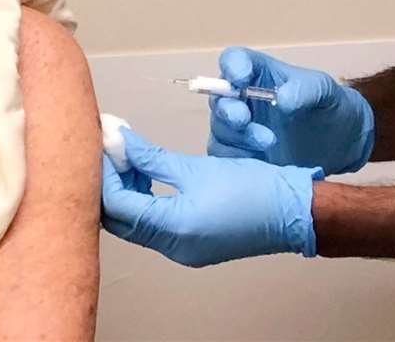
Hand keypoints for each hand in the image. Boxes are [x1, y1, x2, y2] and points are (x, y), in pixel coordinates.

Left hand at [101, 129, 320, 266]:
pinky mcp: (191, 247)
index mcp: (173, 229)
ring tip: (128, 158)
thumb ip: (151, 159)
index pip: (116, 205)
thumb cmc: (252, 189)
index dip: (104, 173)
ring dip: (126, 193)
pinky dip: (144, 203)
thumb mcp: (195, 168)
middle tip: (108, 151)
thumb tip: (121, 144)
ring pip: (135, 224)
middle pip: (120, 220)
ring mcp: (182, 251)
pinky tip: (146, 176)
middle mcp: (173, 248)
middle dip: (110, 184)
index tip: (100, 144)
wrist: (293, 212)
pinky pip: (154, 227)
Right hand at [208, 47, 374, 174]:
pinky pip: (227, 158)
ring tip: (268, 143)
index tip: (241, 79)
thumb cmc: (328, 105)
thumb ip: (305, 89)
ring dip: (237, 137)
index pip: (233, 60)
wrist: (341, 144)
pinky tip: (260, 163)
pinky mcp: (242, 156)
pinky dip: (237, 161)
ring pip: (221, 130)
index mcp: (256, 72)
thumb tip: (282, 99)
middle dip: (227, 109)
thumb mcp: (325, 90)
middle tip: (244, 119)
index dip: (231, 67)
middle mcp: (240, 98)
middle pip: (219, 98)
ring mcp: (239, 129)